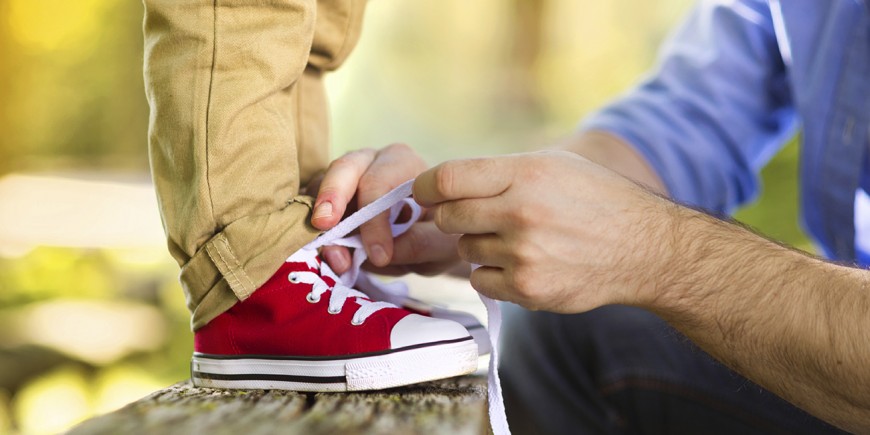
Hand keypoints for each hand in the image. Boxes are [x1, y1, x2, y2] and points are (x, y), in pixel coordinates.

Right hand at [309, 144, 462, 275]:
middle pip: (344, 168)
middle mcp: (372, 161)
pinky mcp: (329, 196)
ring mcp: (346, 177)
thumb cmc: (439, 232)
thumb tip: (379, 254)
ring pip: (322, 187)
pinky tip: (325, 252)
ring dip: (322, 223)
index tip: (380, 257)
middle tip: (324, 227)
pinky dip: (313, 229)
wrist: (431, 235)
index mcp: (404, 163)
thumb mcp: (443, 243)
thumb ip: (420, 245)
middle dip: (332, 197)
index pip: (381, 183)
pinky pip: (312, 206)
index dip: (374, 221)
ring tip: (332, 257)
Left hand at [412, 150, 675, 312]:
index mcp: (525, 173)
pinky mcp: (528, 289)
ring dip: (480, 245)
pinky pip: (480, 280)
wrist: (644, 249)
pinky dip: (493, 274)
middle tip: (478, 217)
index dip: (425, 187)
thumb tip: (439, 185)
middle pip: (447, 217)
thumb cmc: (595, 200)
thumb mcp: (553, 165)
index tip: (424, 193)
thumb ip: (498, 172)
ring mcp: (524, 254)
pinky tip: (523, 263)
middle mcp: (521, 212)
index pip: (446, 179)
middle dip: (453, 216)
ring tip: (518, 240)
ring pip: (464, 249)